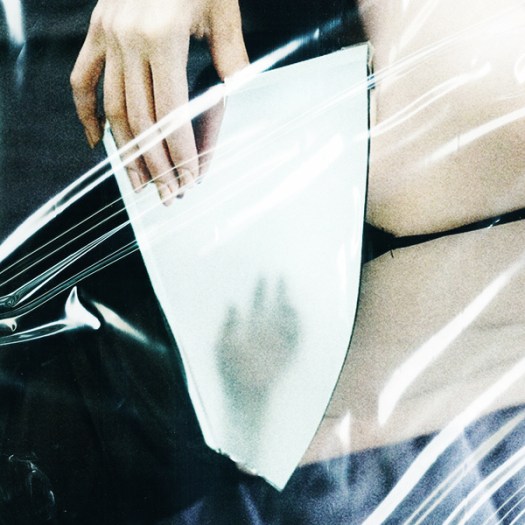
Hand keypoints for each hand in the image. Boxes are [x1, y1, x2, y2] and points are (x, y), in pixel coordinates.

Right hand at [71, 0, 248, 203]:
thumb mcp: (225, 13)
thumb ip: (231, 62)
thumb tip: (233, 103)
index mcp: (162, 37)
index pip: (171, 114)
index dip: (180, 153)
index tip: (189, 180)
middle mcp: (128, 40)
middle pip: (141, 120)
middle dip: (157, 164)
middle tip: (168, 195)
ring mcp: (107, 36)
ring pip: (113, 110)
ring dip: (126, 152)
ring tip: (138, 183)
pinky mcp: (96, 32)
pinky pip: (82, 80)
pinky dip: (87, 114)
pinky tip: (98, 143)